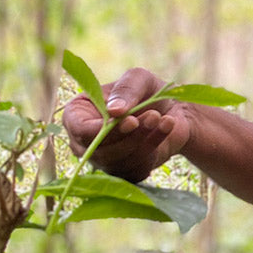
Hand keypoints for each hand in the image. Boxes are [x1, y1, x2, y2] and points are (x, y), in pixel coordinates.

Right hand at [62, 67, 191, 182]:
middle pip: (99, 150)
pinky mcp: (125, 173)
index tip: (131, 120)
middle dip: (130, 135)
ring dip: (145, 140)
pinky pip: (136, 170)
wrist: (174, 111)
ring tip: (162, 118)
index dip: (103, 129)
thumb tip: (114, 111)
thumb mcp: (138, 79)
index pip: (80, 131)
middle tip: (153, 115)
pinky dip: (155, 149)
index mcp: (77, 115)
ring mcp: (104, 160)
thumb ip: (126, 90)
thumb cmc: (148, 91)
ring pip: (119, 162)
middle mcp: (84, 142)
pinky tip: (166, 128)